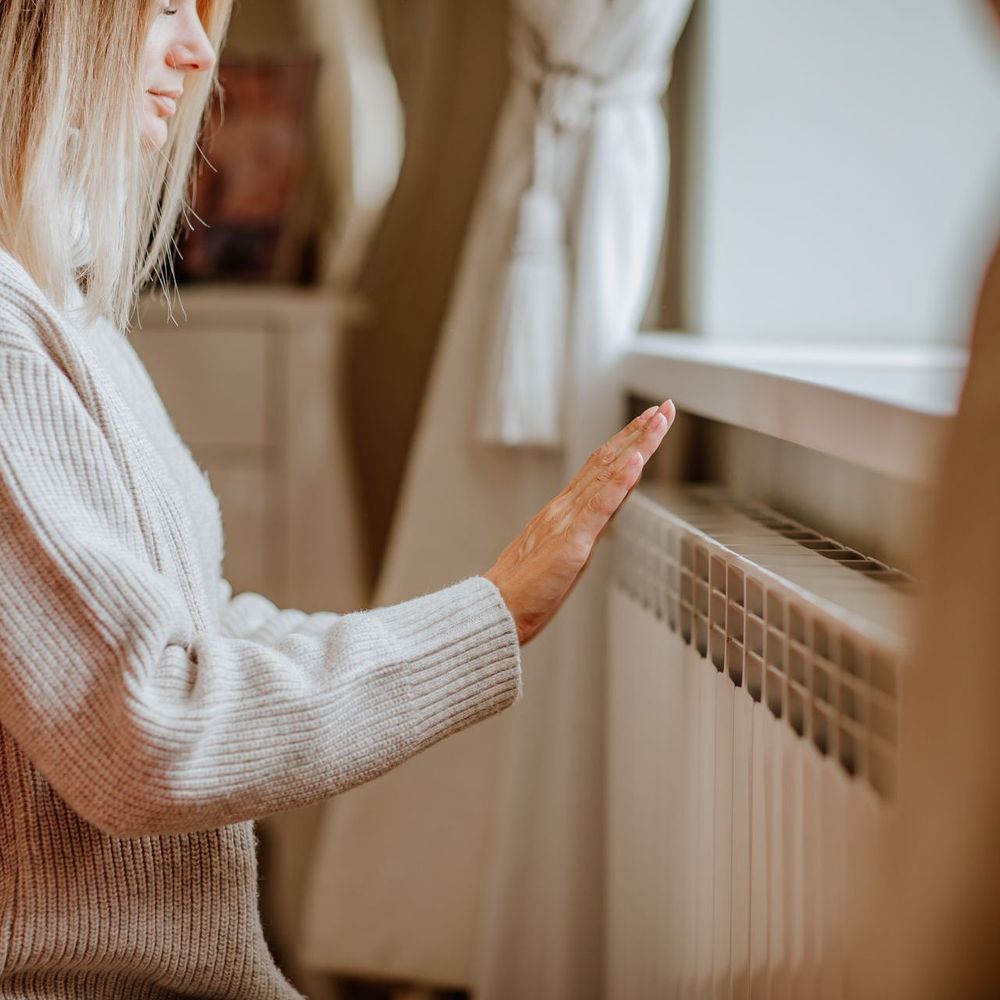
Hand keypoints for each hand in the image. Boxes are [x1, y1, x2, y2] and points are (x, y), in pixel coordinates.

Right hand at [484, 399, 675, 645]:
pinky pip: (599, 507)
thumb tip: (603, 517)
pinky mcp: (570, 542)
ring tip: (657, 420)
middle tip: (663, 407)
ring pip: (607, 474)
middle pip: (607, 461)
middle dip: (638, 432)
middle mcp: (565, 508)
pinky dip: (619, 481)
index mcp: (563, 512)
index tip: (648, 422)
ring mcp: (567, 522)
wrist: (494, 611)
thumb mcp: (558, 555)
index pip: (600, 468)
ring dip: (636, 445)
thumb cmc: (522, 592)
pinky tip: (636, 461)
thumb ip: (580, 532)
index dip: (626, 443)